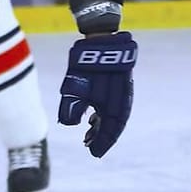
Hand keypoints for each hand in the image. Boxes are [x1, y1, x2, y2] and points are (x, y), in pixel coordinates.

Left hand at [58, 31, 136, 156]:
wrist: (102, 38)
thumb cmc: (88, 63)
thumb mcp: (76, 87)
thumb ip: (72, 107)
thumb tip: (68, 124)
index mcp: (116, 104)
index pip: (111, 130)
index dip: (102, 143)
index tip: (93, 153)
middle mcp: (122, 100)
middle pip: (113, 125)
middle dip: (101, 137)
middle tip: (89, 146)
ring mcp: (121, 91)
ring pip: (112, 115)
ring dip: (101, 126)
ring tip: (88, 134)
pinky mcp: (117, 84)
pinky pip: (112, 105)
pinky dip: (102, 114)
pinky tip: (92, 117)